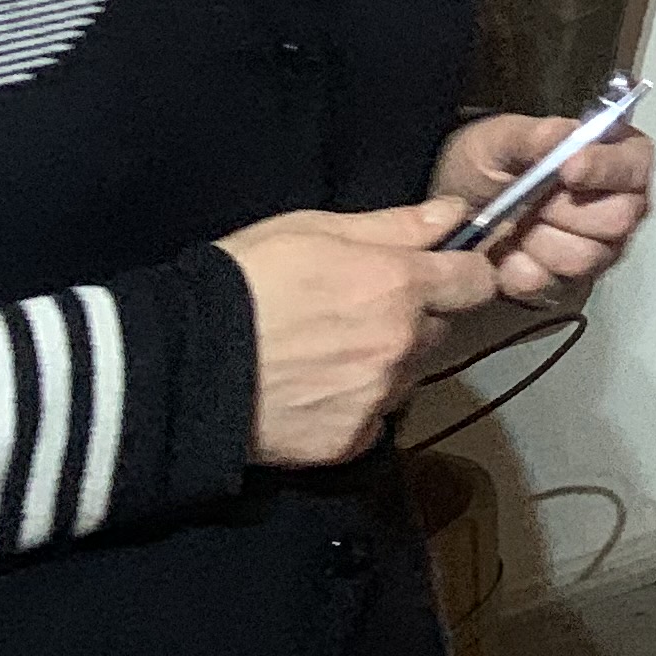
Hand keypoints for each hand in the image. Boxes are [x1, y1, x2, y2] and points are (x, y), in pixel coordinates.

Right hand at [216, 204, 500, 467]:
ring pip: (409, 375)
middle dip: (415, 319)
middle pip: (439, 329)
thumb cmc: (243, 282)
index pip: (476, 281)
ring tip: (329, 354)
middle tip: (361, 313)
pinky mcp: (349, 440)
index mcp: (400, 285)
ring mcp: (377, 396)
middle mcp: (400, 343)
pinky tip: (316, 391)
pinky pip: (375, 420)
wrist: (179, 365)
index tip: (442, 273)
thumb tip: (451, 215)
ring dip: (388, 363)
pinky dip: (357, 407)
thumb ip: (394, 225)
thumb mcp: (314, 230)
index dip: (463, 273)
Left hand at [433, 113, 655, 302]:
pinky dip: (518, 270)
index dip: (605, 168)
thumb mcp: (500, 138)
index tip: (568, 168)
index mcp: (618, 158)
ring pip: (583, 257)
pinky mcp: (571, 285)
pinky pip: (550, 287)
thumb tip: (561, 135)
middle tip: (530, 200)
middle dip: (564, 211)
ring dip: (538, 242)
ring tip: (515, 226)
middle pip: (618, 219)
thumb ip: (532, 136)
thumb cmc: (490, 164)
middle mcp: (622, 206)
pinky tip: (506, 253)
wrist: (457, 210)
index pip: (633, 165)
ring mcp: (601, 250)